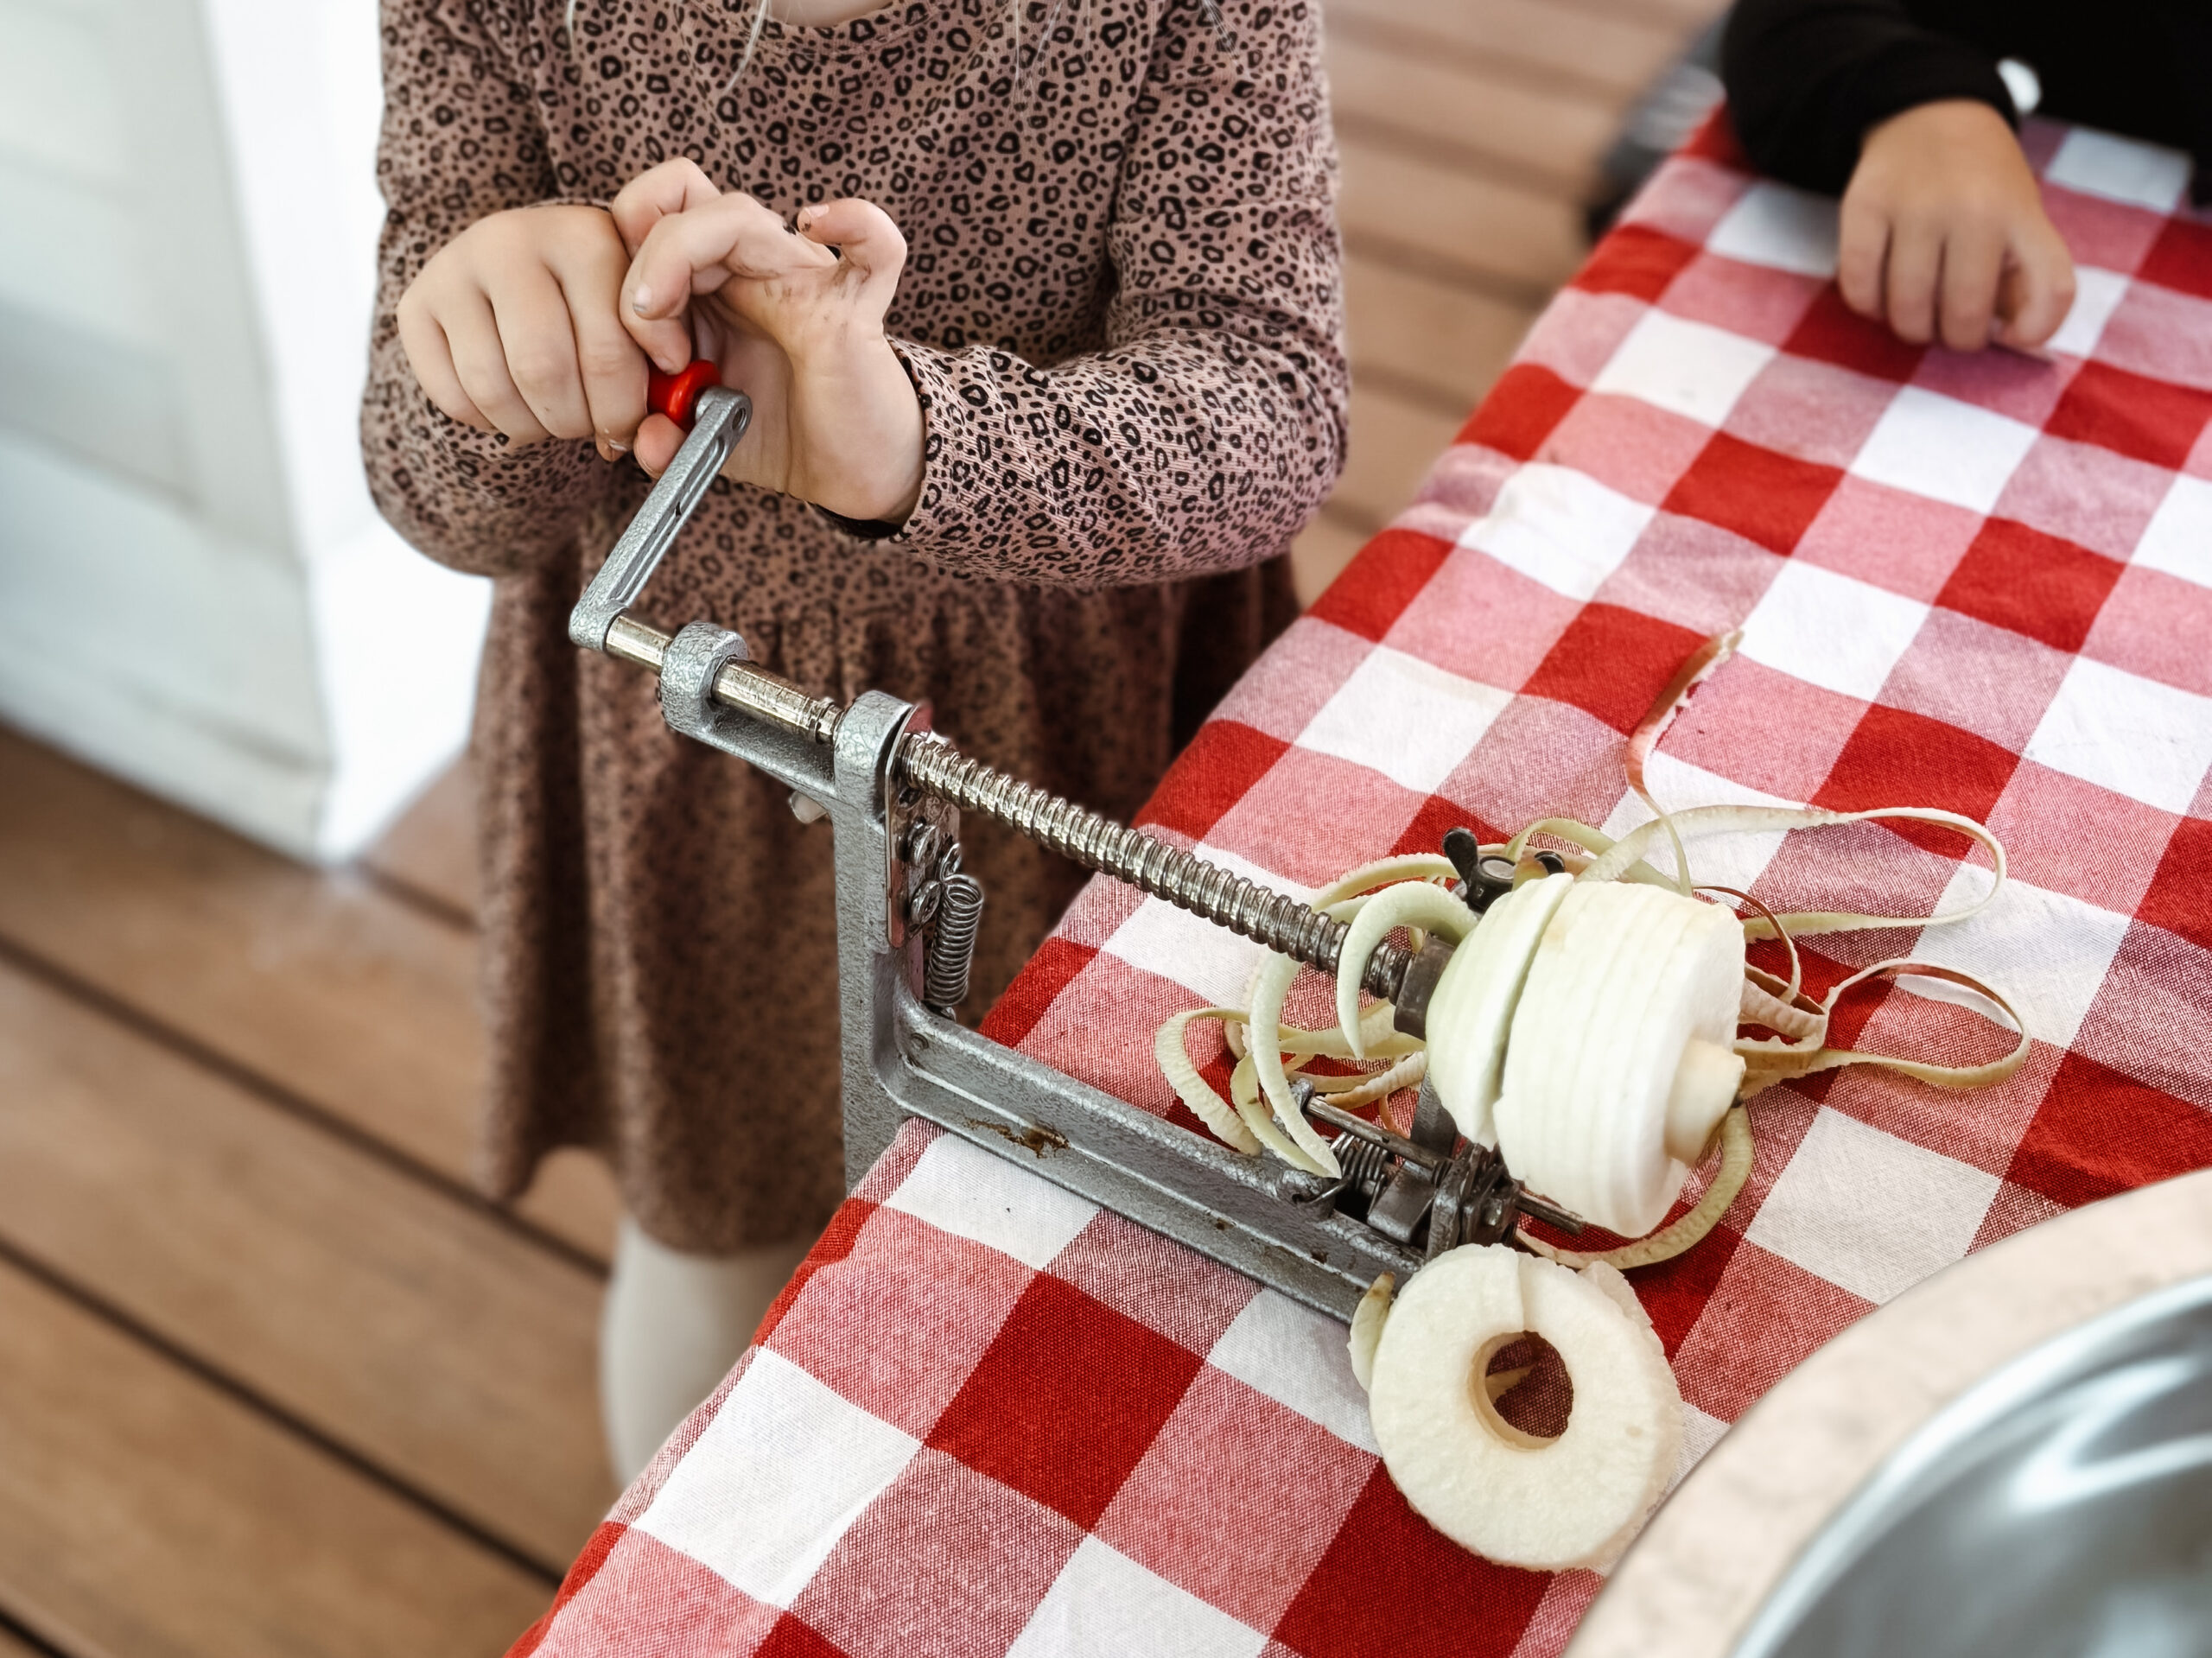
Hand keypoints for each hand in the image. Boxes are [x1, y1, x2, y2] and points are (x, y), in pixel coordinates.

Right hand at [396, 205, 645, 460]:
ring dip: (533, 427)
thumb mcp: (646, 317)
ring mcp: (455, 268)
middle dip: (576, 422)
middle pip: (543, 370)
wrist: (530, 264)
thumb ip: (661, 370)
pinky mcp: (415, 303)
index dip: (624, 408)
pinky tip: (515, 403)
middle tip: (592, 428)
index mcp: (585, 237)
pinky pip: (451, 395)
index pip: (607, 350)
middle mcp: (512, 239)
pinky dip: (489, 421)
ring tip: (556, 418)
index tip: (633, 423)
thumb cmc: (602, 301)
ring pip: (492, 387)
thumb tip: (652, 438)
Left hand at [610, 159, 924, 522]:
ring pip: (735, 213)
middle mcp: (751, 266)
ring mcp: (803, 277)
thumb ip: (664, 436)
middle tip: (650, 354)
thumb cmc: (781, 437)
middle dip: (637, 274)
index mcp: (707, 283)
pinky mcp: (854, 306)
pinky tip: (819, 220)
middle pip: (676, 202)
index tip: (617, 352)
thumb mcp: (700, 438)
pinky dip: (854, 222)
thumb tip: (645, 440)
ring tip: (680, 353)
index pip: (644, 219)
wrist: (850, 468)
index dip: (614, 271)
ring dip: (679, 261)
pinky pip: (874, 245)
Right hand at [1840, 99, 2075, 351]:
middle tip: (1949, 327)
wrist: (1929, 112)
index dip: (2036, 331)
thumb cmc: (1980, 182)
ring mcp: (1914, 206)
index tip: (2011, 335)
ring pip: (1906, 309)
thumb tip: (2010, 334)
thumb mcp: (2019, 214)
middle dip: (1954, 338)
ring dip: (1909, 327)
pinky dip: (1868, 307)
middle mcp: (1972, 209)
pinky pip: (1858, 288)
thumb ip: (2023, 273)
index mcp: (2020, 212)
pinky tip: (1879, 294)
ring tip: (1914, 314)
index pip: (2050, 289)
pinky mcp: (1863, 206)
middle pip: (1963, 314)